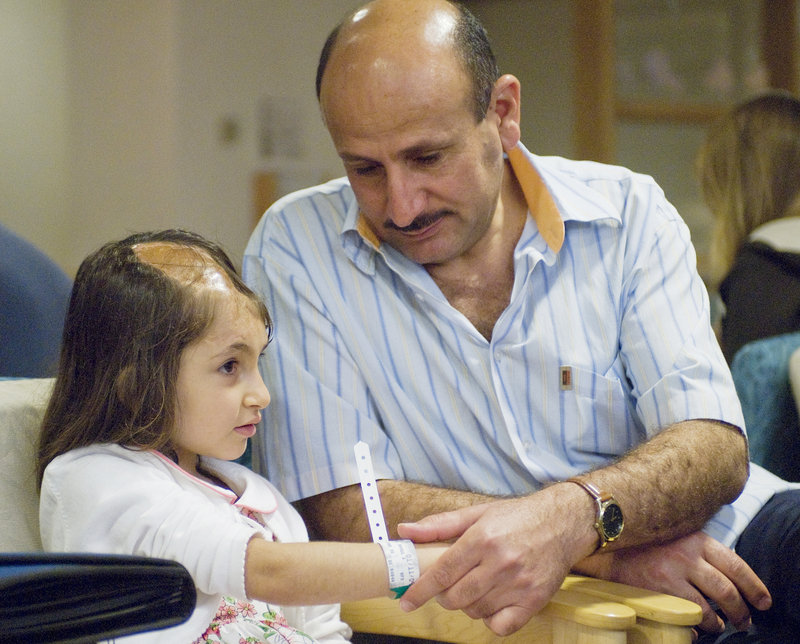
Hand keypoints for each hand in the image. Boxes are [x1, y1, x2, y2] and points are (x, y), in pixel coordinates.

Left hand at [397, 487, 595, 635]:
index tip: (406, 601)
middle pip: (457, 597)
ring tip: (475, 587)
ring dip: (468, 605)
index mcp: (483, 538)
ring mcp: (519, 584)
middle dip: (444, 596)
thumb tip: (405, 531)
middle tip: (448, 586)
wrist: (563, 522)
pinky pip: (501, 626)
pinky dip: (491, 620)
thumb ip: (438, 525)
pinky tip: (492, 603)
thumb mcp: (477, 513)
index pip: (443, 572)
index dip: (421, 590)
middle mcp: (501, 562)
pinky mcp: (534, 600)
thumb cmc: (517, 517)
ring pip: (476, 611)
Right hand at [574, 531, 771, 633]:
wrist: (606, 545)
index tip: (763, 601)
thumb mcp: (676, 535)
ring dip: (717, 622)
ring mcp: (671, 575)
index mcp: (695, 539)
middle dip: (740, 611)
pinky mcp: (657, 592)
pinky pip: (686, 618)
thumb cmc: (642, 541)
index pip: (736, 564)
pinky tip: (694, 627)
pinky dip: (694, 627)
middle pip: (727, 590)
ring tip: (717, 625)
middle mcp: (686, 556)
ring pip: (709, 609)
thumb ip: (701, 549)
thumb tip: (730, 569)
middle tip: (743, 620)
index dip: (754, 587)